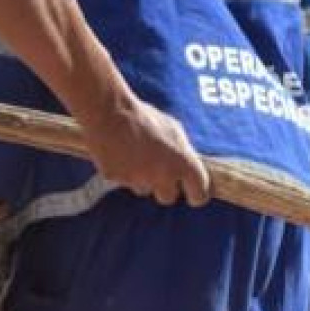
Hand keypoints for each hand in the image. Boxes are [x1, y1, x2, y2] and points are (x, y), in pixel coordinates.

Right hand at [79, 95, 209, 207]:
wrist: (110, 113)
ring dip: (143, 179)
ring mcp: (140, 180)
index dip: (197, 194)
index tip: (193, 194)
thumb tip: (187, 165)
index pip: (199, 193)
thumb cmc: (144, 118)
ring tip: (135, 155)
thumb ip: (183, 152)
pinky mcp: (118, 180)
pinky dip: (124, 172)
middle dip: (165, 187)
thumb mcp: (174, 130)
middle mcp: (164, 176)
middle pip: (169, 197)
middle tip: (158, 170)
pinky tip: (120, 154)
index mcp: (183, 163)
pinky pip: (125, 182)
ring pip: (145, 189)